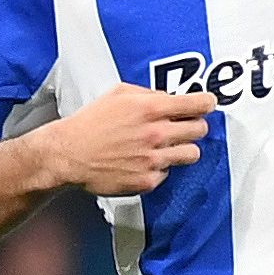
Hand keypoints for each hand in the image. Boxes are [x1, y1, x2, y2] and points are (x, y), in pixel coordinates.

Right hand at [51, 83, 217, 195]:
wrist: (66, 155)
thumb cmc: (88, 124)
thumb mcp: (117, 94)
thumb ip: (148, 94)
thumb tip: (169, 98)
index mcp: (151, 109)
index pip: (200, 104)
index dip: (206, 104)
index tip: (206, 106)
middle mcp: (156, 134)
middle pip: (201, 129)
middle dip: (194, 126)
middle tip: (182, 127)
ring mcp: (153, 159)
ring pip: (192, 154)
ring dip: (182, 149)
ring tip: (165, 147)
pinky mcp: (147, 180)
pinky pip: (167, 173)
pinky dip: (158, 168)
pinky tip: (142, 162)